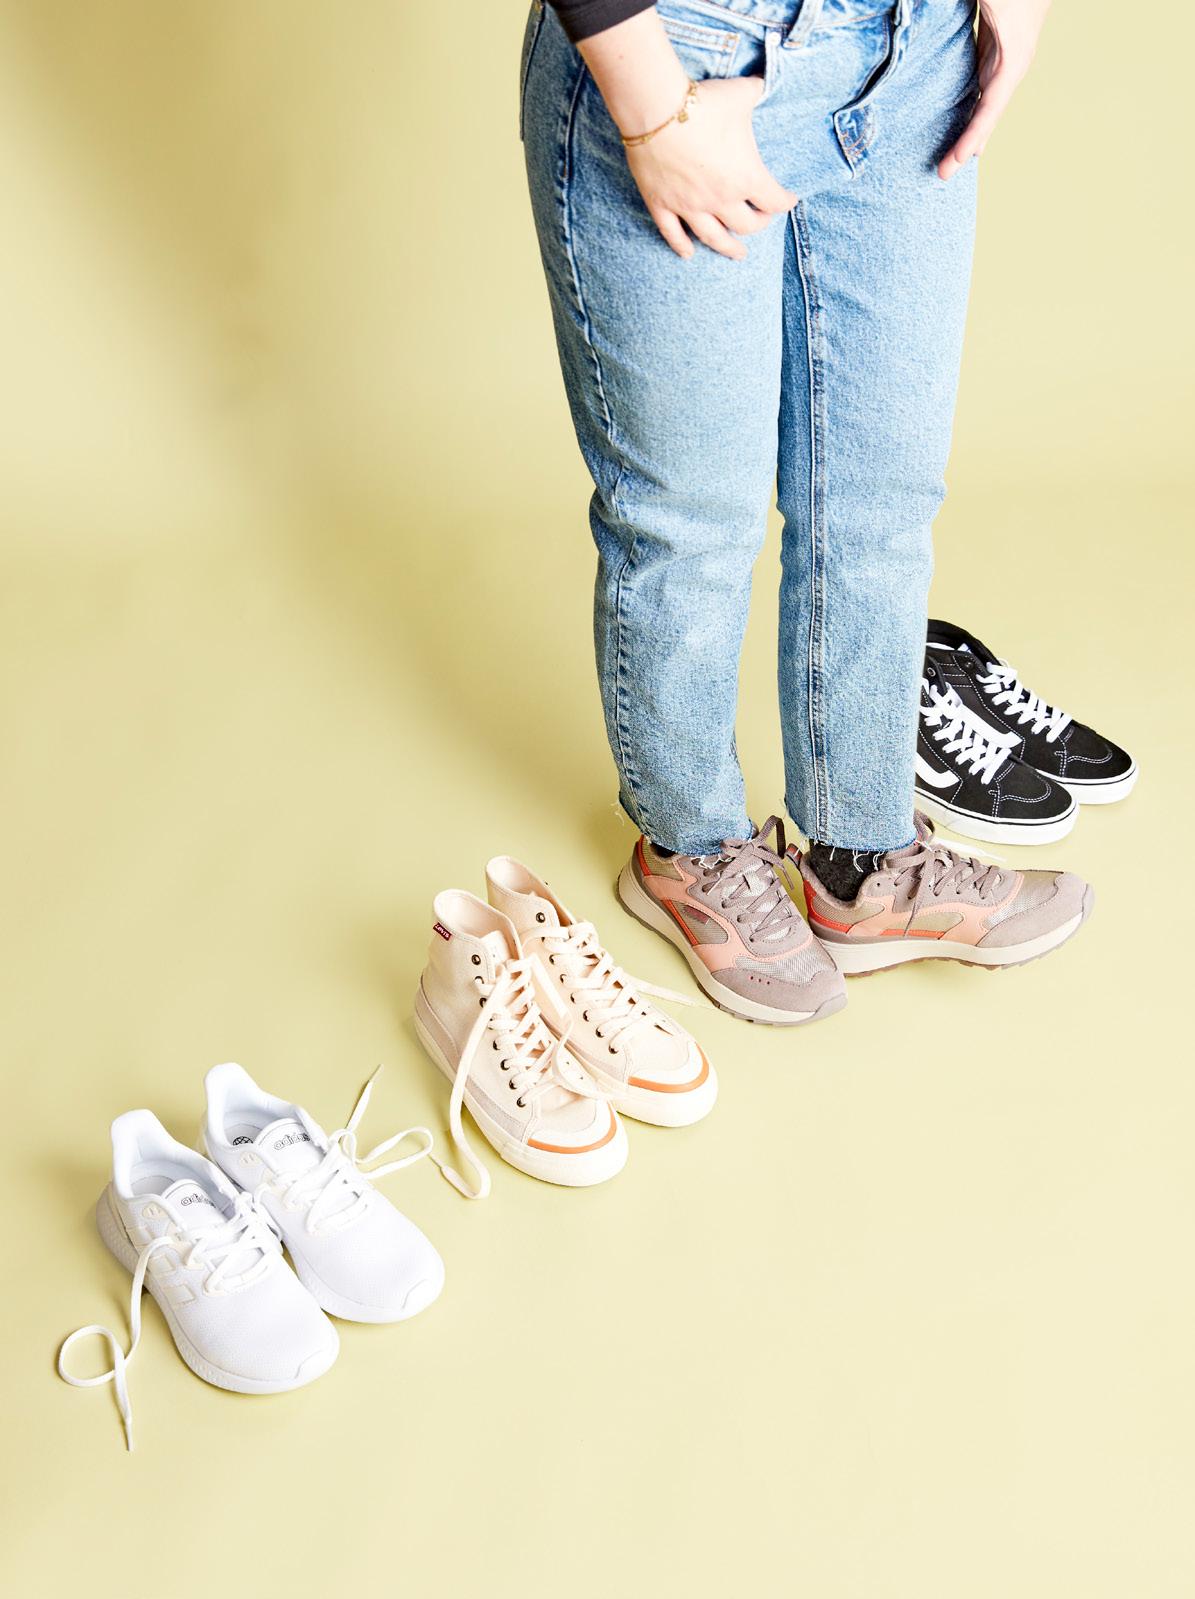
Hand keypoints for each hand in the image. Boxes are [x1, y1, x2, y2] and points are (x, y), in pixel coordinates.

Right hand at [625, 76, 796, 259]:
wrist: (658, 110)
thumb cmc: (704, 102)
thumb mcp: (741, 94)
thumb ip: (756, 92)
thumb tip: (762, 82)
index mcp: (746, 177)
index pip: (774, 201)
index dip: (785, 202)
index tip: (789, 200)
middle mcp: (721, 200)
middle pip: (747, 225)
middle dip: (758, 224)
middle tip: (761, 220)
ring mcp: (690, 207)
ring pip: (714, 238)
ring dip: (728, 248)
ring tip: (738, 254)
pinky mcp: (663, 205)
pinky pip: (673, 234)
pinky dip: (682, 246)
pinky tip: (689, 254)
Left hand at [938, 0, 1050, 179]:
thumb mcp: (992, 2)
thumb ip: (958, 14)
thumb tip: (919, 22)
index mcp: (1013, 59)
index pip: (991, 108)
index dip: (974, 136)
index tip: (957, 161)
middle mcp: (1011, 65)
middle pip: (987, 116)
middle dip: (966, 146)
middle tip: (942, 175)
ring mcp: (1004, 58)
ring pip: (984, 105)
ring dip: (968, 132)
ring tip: (949, 160)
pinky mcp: (994, 48)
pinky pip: (980, 89)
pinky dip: (968, 110)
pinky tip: (958, 123)